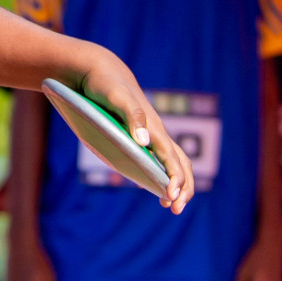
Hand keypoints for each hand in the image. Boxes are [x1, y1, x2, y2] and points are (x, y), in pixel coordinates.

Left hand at [75, 54, 193, 213]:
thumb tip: (144, 142)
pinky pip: (158, 157)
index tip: (172, 196)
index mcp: (153, 127)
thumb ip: (131, 116)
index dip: (175, 178)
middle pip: (180, 163)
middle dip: (182, 187)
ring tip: (168, 204)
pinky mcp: (139, 134)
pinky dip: (162, 173)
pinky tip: (152, 185)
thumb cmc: (106, 84)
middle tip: (174, 210)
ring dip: (175, 183)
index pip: (172, 158)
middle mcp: (155, 132)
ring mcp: (149, 134)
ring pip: (172, 161)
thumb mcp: (115, 96)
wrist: (99, 71)